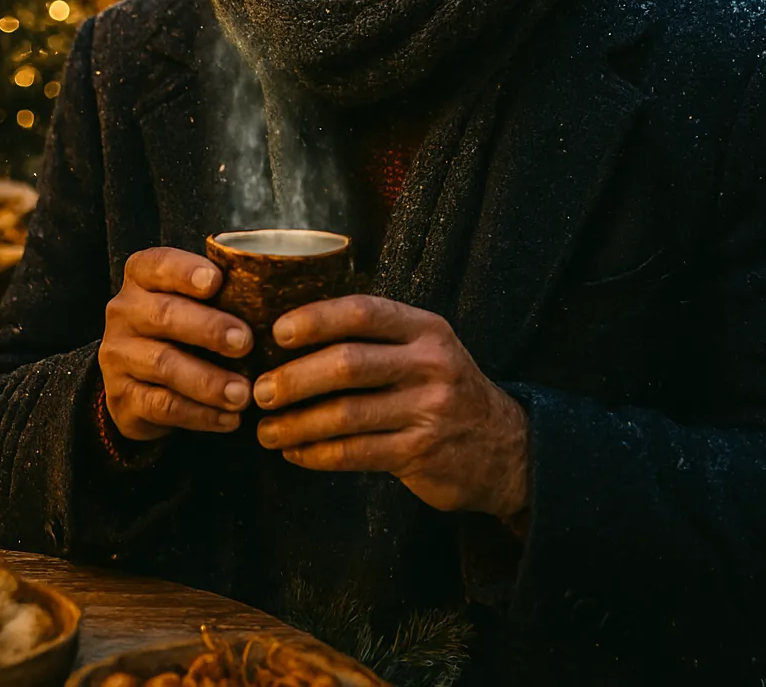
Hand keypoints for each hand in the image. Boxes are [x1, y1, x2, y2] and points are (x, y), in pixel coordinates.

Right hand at [99, 247, 253, 441]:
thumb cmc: (182, 325)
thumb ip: (222, 292)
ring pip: (164, 365)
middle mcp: (124, 312)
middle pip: (164, 315)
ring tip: (243, 393)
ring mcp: (118, 356)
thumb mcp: (193, 300)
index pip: (157, 264)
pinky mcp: (122, 397)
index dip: (185, 271)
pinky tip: (230, 419)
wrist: (136, 378)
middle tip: (246, 342)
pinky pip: (162, 406)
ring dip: (208, 381)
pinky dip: (200, 415)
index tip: (216, 281)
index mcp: (141, 277)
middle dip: (208, 328)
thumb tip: (279, 294)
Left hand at [251, 294, 528, 518]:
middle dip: (295, 377)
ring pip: (346, 414)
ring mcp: (428, 410)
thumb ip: (376, 339)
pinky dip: (316, 453)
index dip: (316, 319)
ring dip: (296, 423)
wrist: (506, 448)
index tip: (277, 332)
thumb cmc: (445, 389)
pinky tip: (294, 452)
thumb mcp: (426, 349)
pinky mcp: (421, 453)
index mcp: (425, 329)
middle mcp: (430, 364)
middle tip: (260, 390)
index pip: (364, 313)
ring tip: (265, 430)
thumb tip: (294, 336)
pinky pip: (355, 453)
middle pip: (348, 364)